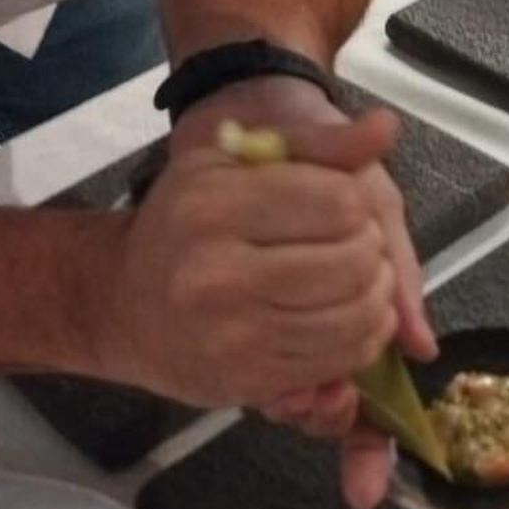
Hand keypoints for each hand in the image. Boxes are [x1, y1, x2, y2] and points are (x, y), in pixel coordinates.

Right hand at [169, 78, 438, 508]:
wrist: (122, 302)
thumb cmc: (188, 217)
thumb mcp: (241, 158)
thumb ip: (322, 143)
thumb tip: (386, 126)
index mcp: (214, 205)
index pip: (341, 202)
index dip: (358, 202)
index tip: (343, 204)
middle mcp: (216, 275)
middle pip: (354, 261)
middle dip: (373, 249)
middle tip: (358, 243)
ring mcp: (231, 337)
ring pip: (355, 316)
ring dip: (378, 296)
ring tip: (362, 278)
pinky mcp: (246, 382)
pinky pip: (338, 361)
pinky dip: (364, 338)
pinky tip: (349, 314)